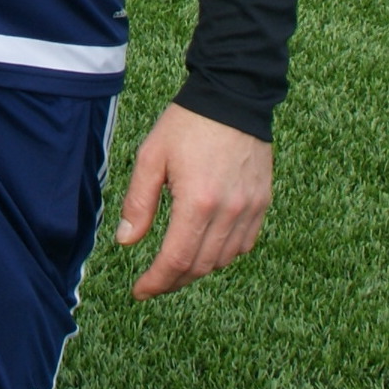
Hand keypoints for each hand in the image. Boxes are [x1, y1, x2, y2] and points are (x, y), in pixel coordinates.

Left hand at [115, 103, 272, 299]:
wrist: (232, 97)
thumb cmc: (187, 124)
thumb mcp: (150, 157)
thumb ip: (138, 203)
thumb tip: (126, 241)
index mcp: (197, 202)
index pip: (176, 260)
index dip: (156, 282)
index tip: (139, 291)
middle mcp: (228, 211)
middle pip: (200, 266)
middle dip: (173, 280)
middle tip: (154, 282)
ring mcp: (250, 209)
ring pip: (223, 259)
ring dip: (197, 269)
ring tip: (175, 264)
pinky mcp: (262, 202)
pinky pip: (244, 244)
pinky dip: (223, 253)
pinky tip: (205, 246)